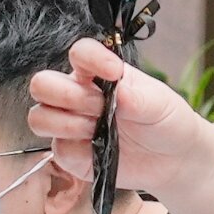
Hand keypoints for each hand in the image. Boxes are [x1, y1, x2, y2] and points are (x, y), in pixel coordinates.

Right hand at [23, 40, 209, 195]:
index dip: (91, 58)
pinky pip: (57, 150)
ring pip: (39, 118)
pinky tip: (99, 150)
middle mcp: (79, 96)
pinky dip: (76, 151)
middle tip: (98, 107)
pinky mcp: (72, 155)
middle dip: (66, 95)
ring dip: (66, 123)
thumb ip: (137, 97)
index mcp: (100, 73)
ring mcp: (72, 125)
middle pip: (42, 84)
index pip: (80, 53)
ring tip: (97, 130)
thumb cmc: (166, 121)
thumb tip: (117, 90)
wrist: (174, 160)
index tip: (115, 72)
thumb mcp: (159, 104)